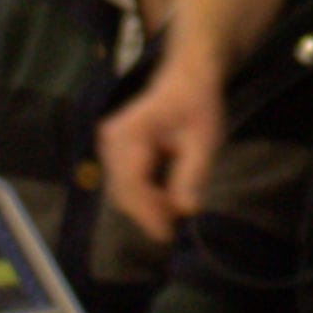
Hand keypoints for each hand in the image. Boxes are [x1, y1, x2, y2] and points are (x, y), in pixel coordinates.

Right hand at [97, 62, 223, 241]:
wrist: (187, 78)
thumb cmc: (197, 104)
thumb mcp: (204, 140)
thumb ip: (192, 175)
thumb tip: (184, 211)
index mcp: (131, 131)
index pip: (132, 183)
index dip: (148, 213)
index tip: (168, 233)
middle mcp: (111, 138)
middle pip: (122, 191)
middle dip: (148, 213)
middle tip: (176, 225)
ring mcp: (108, 144)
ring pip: (121, 190)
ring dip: (145, 206)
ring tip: (174, 209)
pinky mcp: (112, 151)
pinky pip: (123, 183)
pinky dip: (142, 195)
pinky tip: (164, 198)